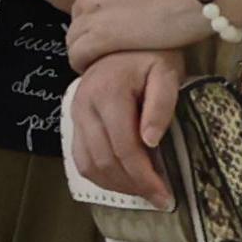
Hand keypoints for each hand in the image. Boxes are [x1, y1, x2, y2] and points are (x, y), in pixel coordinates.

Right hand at [66, 51, 179, 204]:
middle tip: (159, 199)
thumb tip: (151, 141)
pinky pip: (81, 157)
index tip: (166, 196)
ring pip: (89, 163)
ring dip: (116, 185)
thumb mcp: (166, 73)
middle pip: (106, 159)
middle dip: (133, 185)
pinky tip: (122, 181)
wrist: (120, 41)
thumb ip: (161, 105)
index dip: (145, 176)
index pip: (125, 146)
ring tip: (143, 192)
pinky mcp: (74, 120)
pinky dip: (100, 176)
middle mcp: (85, 105)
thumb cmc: (150, 56)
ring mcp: (75, 113)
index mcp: (108, 93)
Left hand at [69, 0, 216, 64]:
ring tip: (100, 61)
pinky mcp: (102, 34)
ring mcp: (93, 10)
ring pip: (74, 37)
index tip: (108, 29)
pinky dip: (83, 63)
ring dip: (85, 50)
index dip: (96, 17)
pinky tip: (94, 69)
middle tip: (106, 48)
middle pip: (79, 16)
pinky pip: (79, 53)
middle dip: (90, 33)